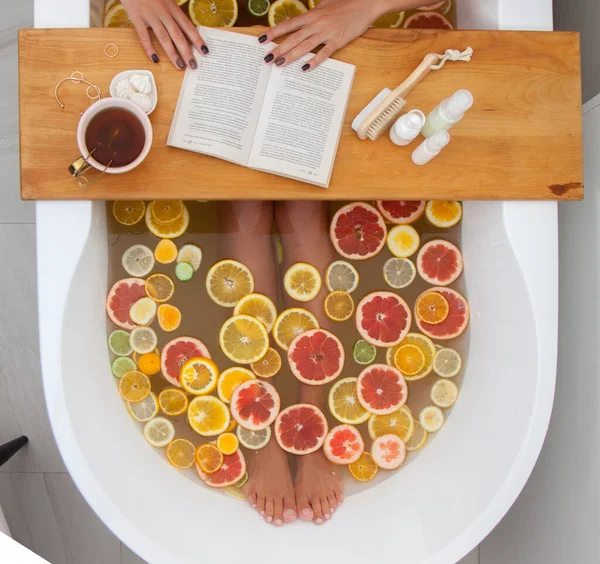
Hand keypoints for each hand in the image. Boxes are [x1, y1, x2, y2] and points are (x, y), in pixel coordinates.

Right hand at [121, 0, 208, 69]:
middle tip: (194, 65)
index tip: (206, 51)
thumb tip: (183, 29)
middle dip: (187, 52)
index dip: (197, 39)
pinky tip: (155, 59)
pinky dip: (149, 48)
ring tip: (179, 66)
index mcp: (172, 7)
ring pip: (163, 37)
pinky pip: (143, 35)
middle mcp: (163, 12)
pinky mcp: (136, 17)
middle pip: (178, 35)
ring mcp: (150, 15)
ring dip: (172, 53)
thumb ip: (173, 11)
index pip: (188, 26)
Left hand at [259, 0, 383, 70]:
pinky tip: (305, 68)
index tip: (261, 40)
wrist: (365, 2)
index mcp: (312, 14)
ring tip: (279, 65)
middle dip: (278, 49)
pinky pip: (324, 53)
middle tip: (266, 59)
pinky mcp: (338, 40)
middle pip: (293, 38)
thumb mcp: (324, 6)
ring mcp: (327, 32)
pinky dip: (314, 61)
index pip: (288, 25)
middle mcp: (316, 23)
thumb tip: (299, 22)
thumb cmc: (345, 4)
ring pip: (304, 46)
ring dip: (290, 56)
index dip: (274, 32)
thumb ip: (312, 15)